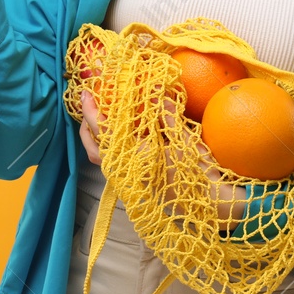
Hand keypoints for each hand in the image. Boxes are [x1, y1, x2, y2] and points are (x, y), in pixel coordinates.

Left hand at [79, 88, 246, 230]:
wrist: (209, 203)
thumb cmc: (197, 170)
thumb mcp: (184, 138)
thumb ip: (168, 115)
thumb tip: (156, 91)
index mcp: (135, 156)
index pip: (103, 131)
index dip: (91, 111)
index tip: (84, 93)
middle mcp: (127, 169)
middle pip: (93, 149)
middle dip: (86, 127)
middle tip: (88, 105)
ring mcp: (131, 178)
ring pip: (102, 159)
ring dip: (95, 139)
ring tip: (100, 118)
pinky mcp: (138, 183)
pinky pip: (113, 164)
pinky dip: (108, 148)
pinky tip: (118, 136)